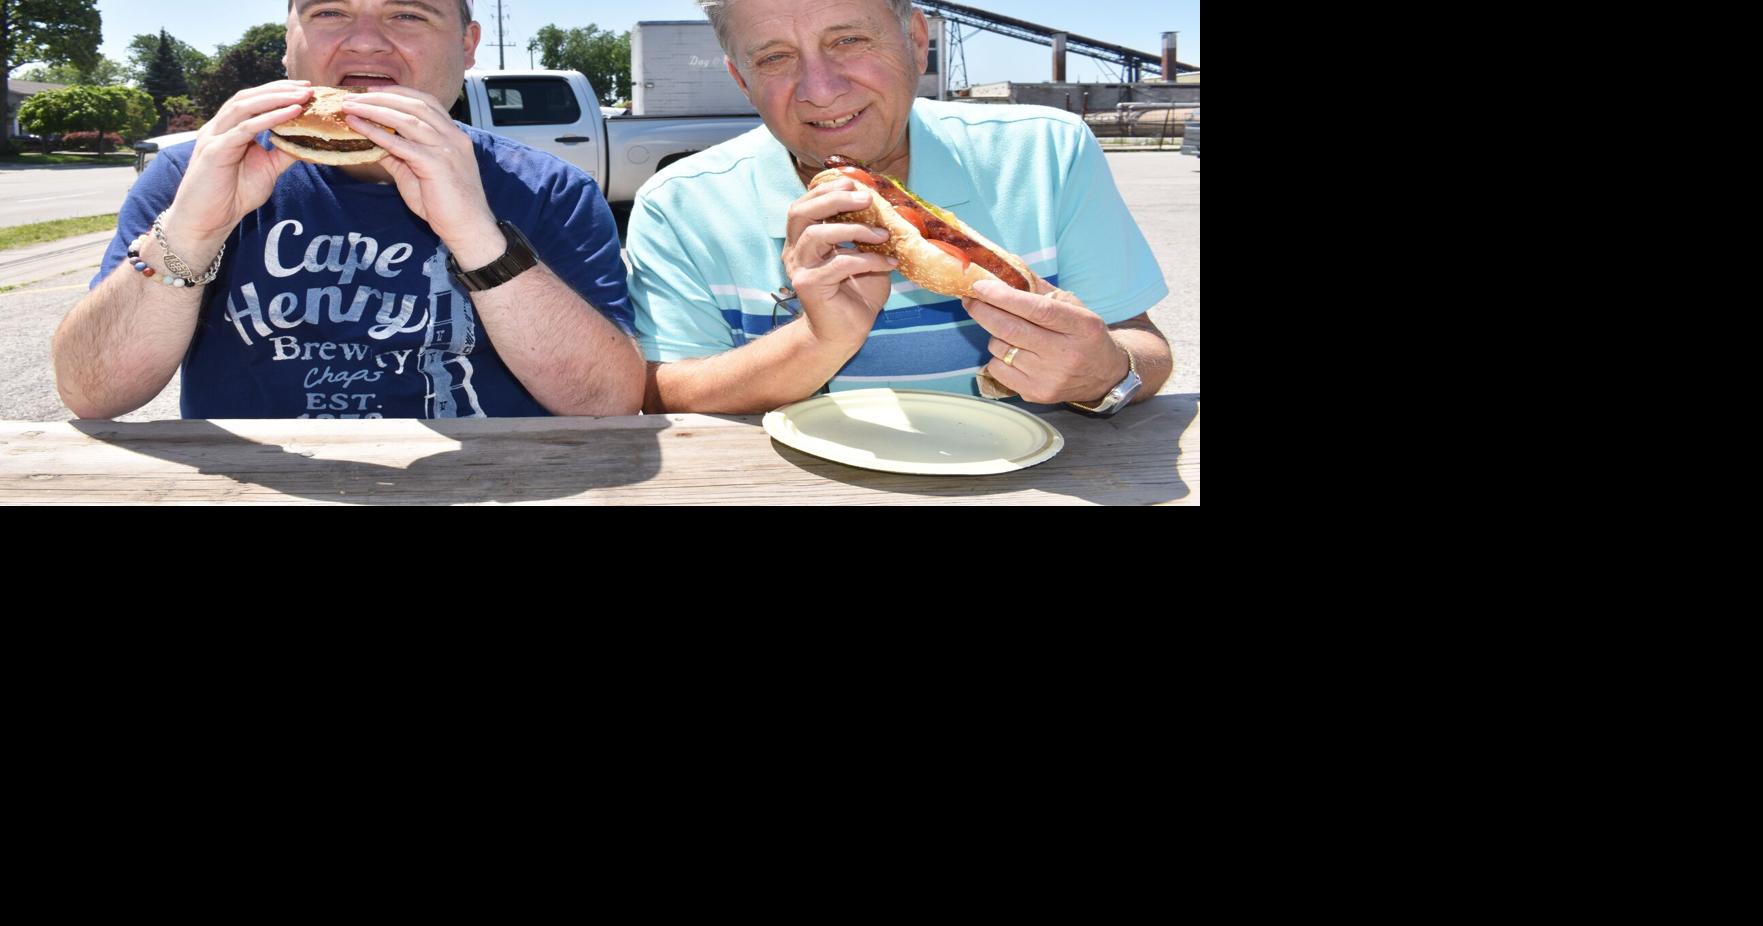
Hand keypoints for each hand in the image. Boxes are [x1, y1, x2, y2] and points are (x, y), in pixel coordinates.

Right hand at [161, 80, 312, 259]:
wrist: (207, 221)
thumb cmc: (233, 195)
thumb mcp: (267, 170)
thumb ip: (284, 153)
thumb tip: (310, 140)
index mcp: (229, 129)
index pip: (254, 100)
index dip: (278, 91)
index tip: (305, 89)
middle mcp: (219, 127)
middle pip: (249, 97)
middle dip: (279, 89)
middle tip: (308, 86)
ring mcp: (214, 136)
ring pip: (245, 106)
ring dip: (276, 98)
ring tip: (302, 96)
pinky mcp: (215, 150)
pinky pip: (244, 129)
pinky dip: (269, 119)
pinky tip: (290, 113)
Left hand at [341, 87, 501, 264]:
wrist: (468, 228)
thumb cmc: (447, 205)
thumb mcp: (418, 173)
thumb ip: (398, 155)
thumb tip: (372, 142)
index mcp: (453, 135)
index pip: (426, 102)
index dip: (398, 93)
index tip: (372, 91)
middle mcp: (453, 137)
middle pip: (415, 104)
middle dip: (381, 97)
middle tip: (353, 96)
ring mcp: (447, 149)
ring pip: (407, 118)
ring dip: (375, 110)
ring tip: (351, 107)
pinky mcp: (437, 164)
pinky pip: (402, 144)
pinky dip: (378, 133)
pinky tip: (360, 127)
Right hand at [780, 178, 898, 348]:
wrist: (846, 333)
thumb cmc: (857, 294)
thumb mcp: (867, 256)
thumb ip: (868, 234)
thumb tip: (888, 208)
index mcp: (804, 239)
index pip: (805, 204)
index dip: (826, 189)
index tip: (854, 183)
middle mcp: (795, 251)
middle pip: (800, 212)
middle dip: (832, 199)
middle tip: (865, 199)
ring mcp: (799, 268)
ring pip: (817, 235)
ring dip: (854, 230)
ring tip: (883, 235)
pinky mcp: (808, 285)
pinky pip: (839, 264)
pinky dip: (868, 260)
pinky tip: (888, 264)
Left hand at [962, 279, 1130, 404]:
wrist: (1105, 376)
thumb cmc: (1084, 335)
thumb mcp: (1074, 306)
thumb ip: (1040, 288)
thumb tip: (1005, 267)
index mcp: (1080, 325)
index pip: (1037, 310)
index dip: (1005, 297)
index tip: (981, 287)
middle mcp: (1066, 354)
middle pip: (1012, 330)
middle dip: (984, 311)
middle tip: (971, 299)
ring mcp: (1050, 377)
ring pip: (1000, 349)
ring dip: (995, 335)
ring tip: (1007, 331)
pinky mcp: (1037, 394)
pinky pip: (998, 370)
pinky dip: (997, 357)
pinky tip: (1012, 352)